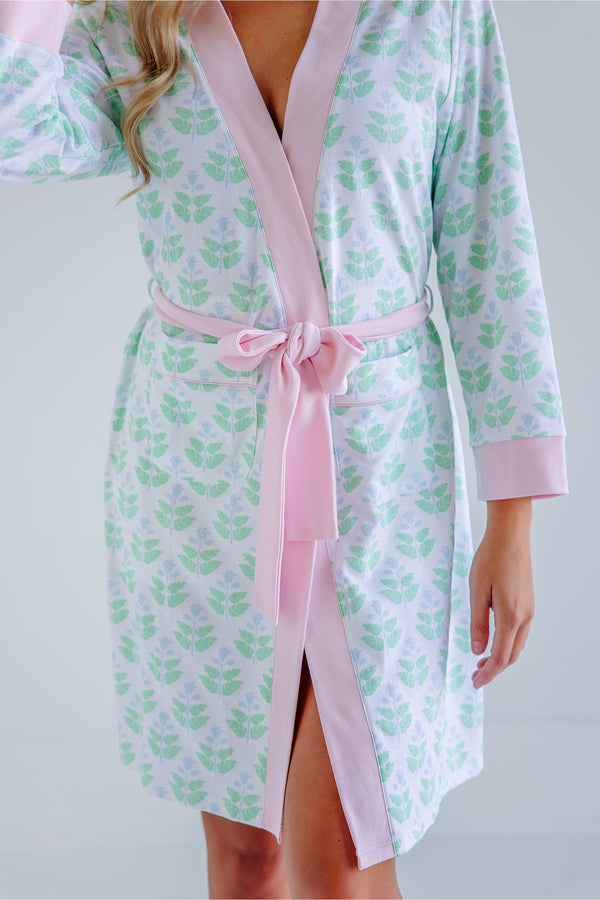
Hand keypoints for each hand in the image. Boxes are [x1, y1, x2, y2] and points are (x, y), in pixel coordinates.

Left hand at [469, 497, 533, 688]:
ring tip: (481, 660)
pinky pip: (520, 632)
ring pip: (518, 645)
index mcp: (511, 615)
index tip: (475, 682)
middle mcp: (525, 616)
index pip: (500, 657)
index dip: (488, 674)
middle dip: (494, 669)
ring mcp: (530, 609)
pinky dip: (508, 644)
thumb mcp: (476, 591)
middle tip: (475, 675)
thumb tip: (477, 649)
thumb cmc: (491, 558)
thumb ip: (477, 622)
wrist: (510, 535)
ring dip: (501, 657)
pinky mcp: (529, 602)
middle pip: (512, 655)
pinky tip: (494, 641)